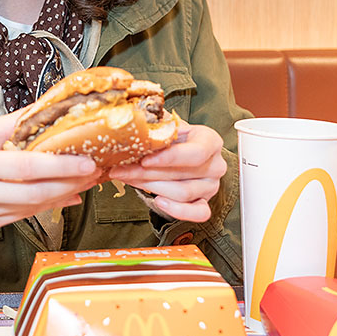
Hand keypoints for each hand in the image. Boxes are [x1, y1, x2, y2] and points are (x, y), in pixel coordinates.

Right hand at [0, 110, 102, 232]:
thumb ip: (15, 123)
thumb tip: (51, 110)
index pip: (25, 167)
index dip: (60, 167)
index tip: (86, 162)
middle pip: (33, 192)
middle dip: (69, 183)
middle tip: (94, 172)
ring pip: (31, 207)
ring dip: (62, 194)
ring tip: (84, 180)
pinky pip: (22, 215)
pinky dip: (46, 204)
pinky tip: (64, 194)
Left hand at [107, 120, 226, 222]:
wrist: (183, 155)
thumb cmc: (175, 139)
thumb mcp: (169, 127)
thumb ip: (159, 126)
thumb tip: (136, 123)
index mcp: (210, 141)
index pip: (195, 153)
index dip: (169, 158)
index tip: (144, 160)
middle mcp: (216, 164)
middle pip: (182, 174)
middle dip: (146, 173)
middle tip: (120, 170)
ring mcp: (212, 185)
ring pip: (182, 193)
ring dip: (150, 187)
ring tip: (128, 179)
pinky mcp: (205, 202)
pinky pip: (197, 213)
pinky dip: (177, 210)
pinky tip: (158, 201)